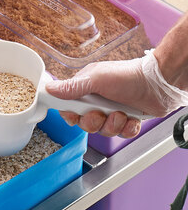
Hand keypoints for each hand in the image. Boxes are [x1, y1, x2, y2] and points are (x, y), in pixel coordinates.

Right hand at [45, 50, 187, 137]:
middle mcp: (97, 102)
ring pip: (102, 131)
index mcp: (85, 90)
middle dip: (93, 122)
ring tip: (121, 113)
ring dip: (112, 125)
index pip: (68, 109)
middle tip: (100, 113)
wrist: (160, 82)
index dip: (70, 116)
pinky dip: (127, 129)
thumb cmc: (129, 75)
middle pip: (84, 124)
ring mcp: (111, 112)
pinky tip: (131, 119)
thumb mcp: (96, 79)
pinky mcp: (126, 120)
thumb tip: (49, 89)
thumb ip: (72, 87)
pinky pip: (121, 134)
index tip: (75, 114)